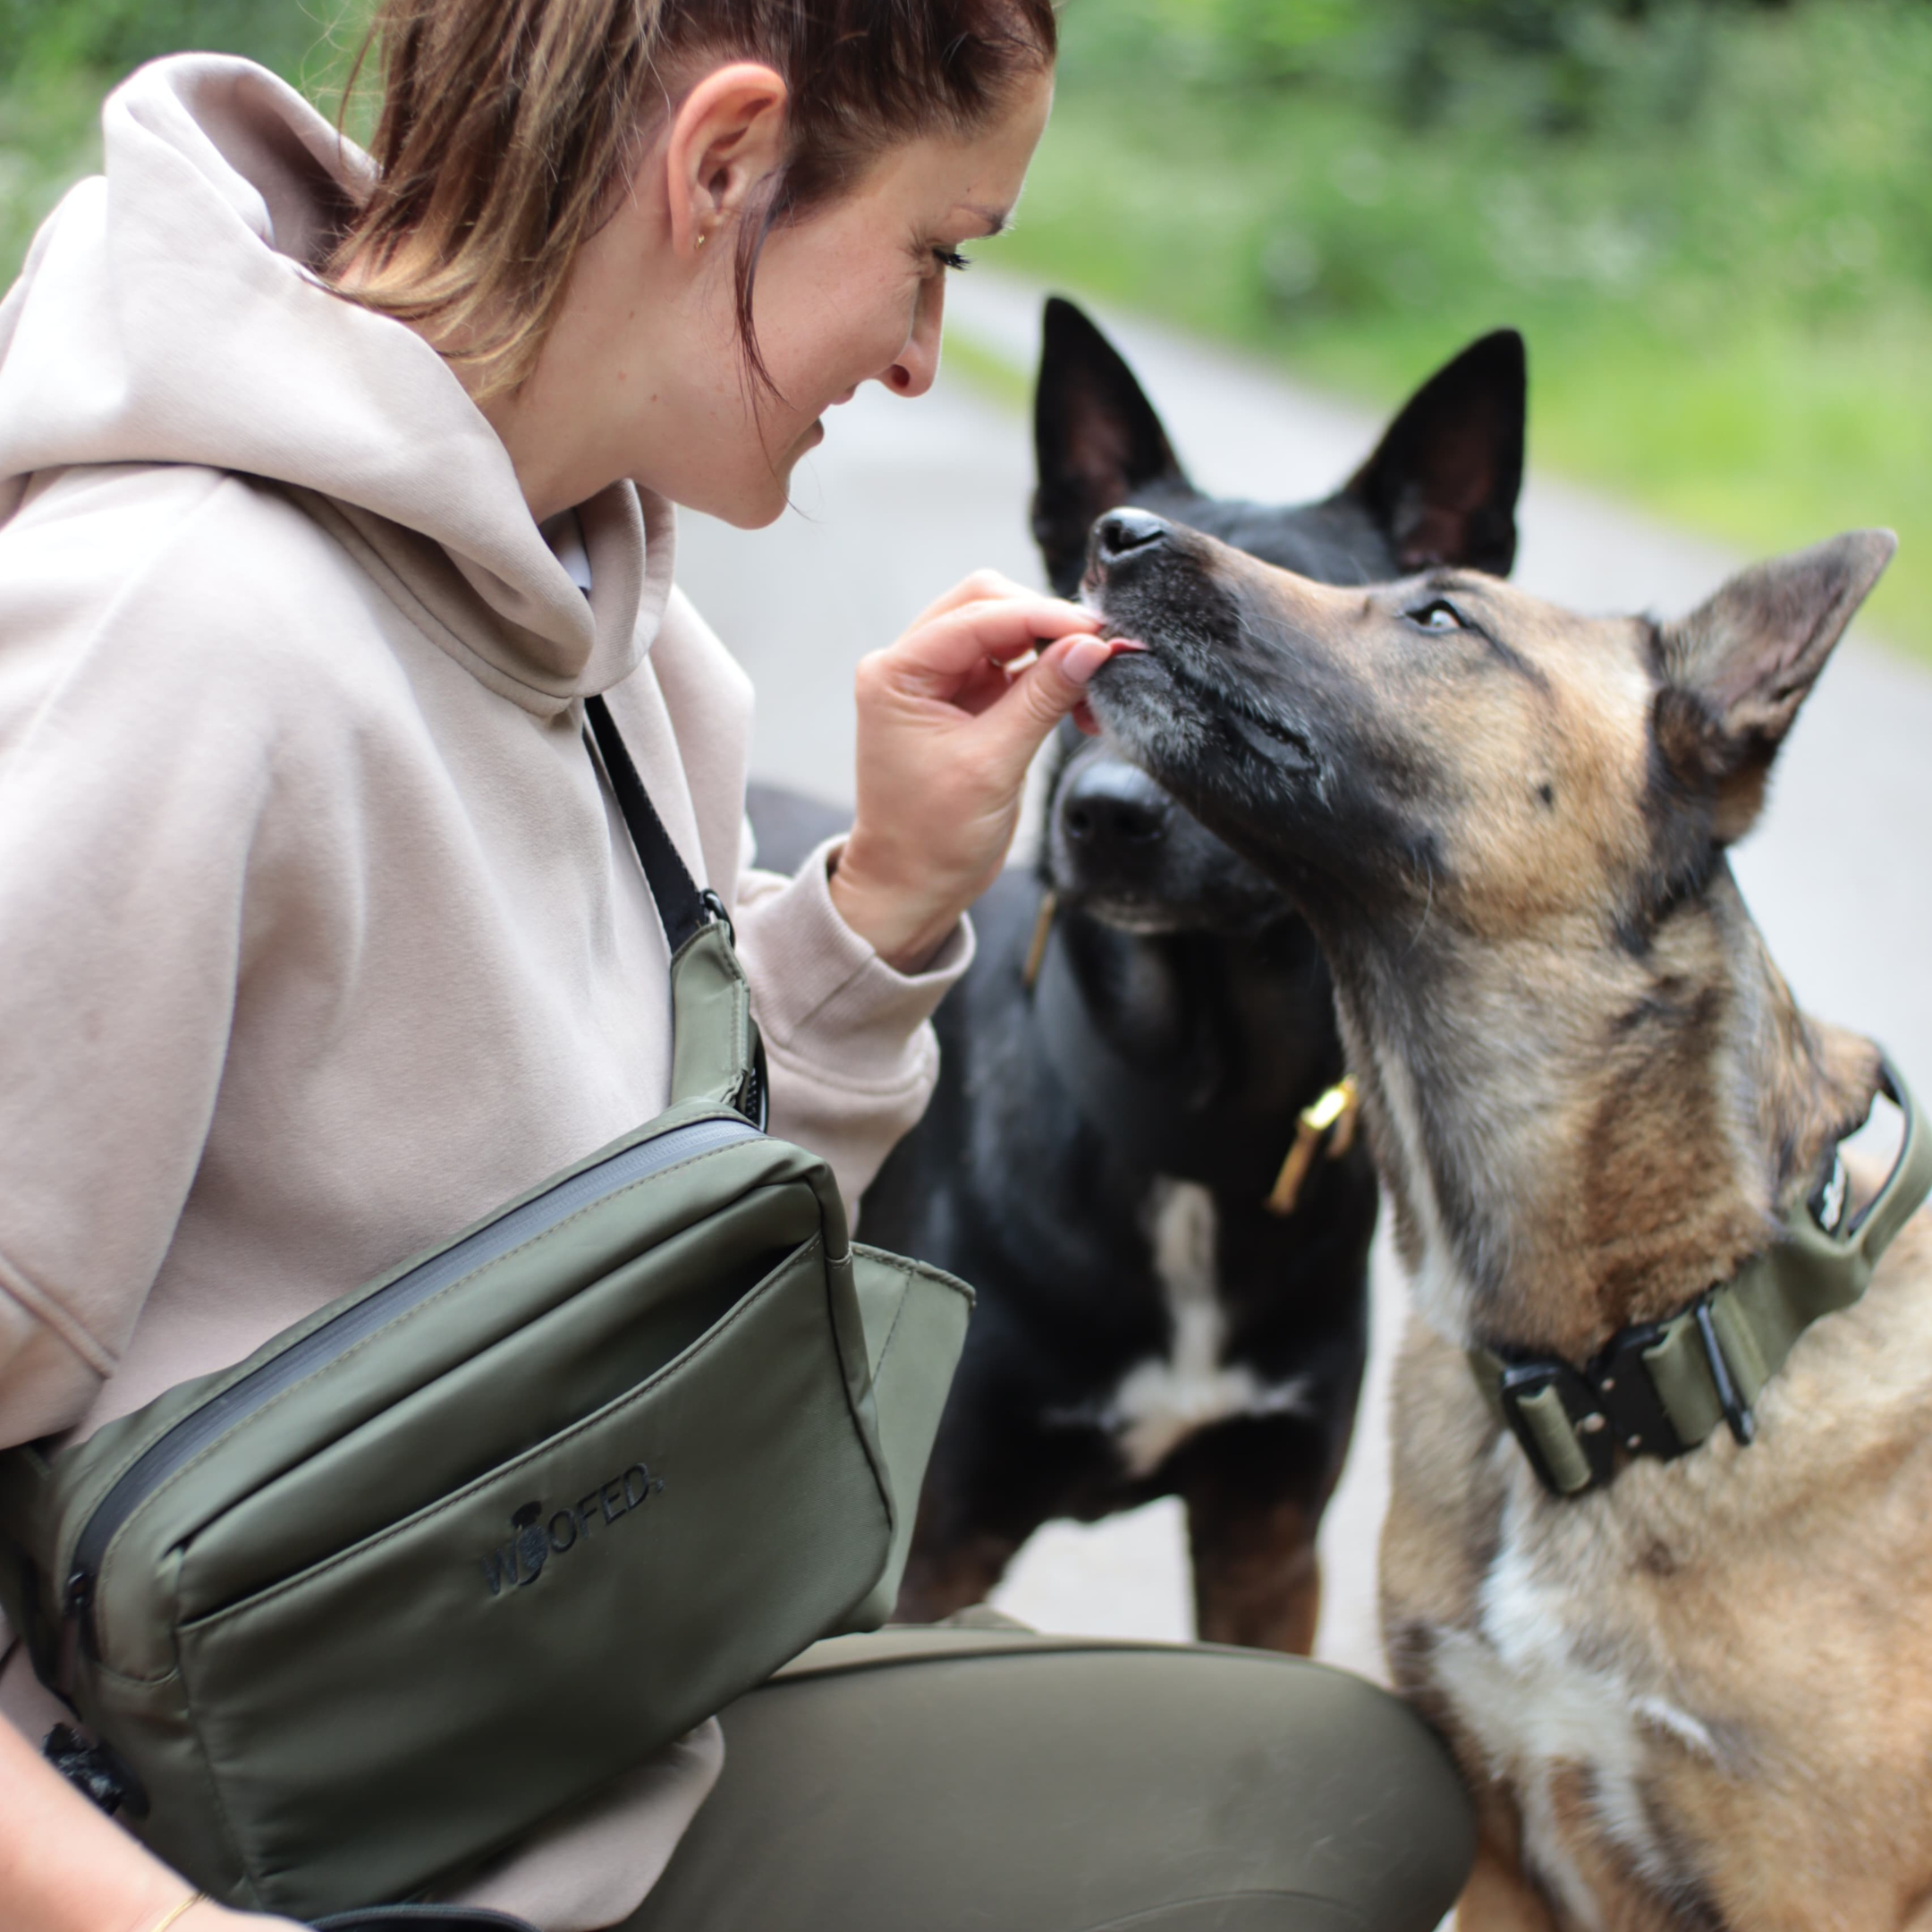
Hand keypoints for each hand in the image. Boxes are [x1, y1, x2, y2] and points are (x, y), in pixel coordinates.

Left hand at [829, 570, 1115, 970]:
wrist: (912, 887)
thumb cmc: (931, 839)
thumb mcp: (992, 765)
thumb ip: (1041, 699)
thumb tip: (1091, 647)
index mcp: (897, 673)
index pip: (977, 614)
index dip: (1042, 616)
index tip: (1097, 631)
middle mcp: (912, 666)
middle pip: (989, 605)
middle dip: (1047, 622)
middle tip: (1102, 648)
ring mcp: (940, 682)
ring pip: (1007, 632)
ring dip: (1054, 651)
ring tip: (1097, 685)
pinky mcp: (967, 701)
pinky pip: (1016, 668)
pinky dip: (1051, 678)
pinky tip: (1082, 705)